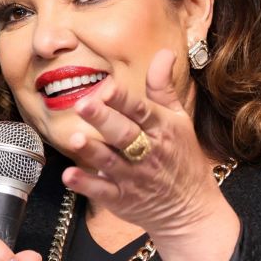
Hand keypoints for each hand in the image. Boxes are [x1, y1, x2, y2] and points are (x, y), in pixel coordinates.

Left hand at [59, 48, 227, 238]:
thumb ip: (163, 88)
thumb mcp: (178, 120)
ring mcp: (133, 177)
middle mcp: (147, 152)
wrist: (190, 208)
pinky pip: (102, 192)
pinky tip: (69, 176)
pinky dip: (86, 185)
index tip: (107, 88)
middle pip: (124, 133)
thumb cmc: (181, 158)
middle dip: (104, 119)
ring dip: (92, 151)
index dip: (124, 99)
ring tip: (76, 138)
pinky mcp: (122, 199)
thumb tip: (164, 52)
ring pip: (110, 162)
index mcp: (161, 129)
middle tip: (83, 104)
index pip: (141, 110)